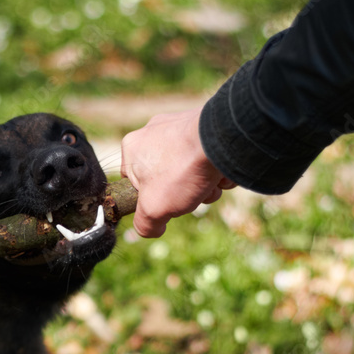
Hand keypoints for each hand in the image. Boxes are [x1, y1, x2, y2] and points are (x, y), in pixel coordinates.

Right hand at [120, 107, 235, 237]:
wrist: (222, 140)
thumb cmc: (181, 171)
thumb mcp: (153, 209)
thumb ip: (144, 224)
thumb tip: (152, 229)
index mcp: (132, 148)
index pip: (134, 183)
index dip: (151, 199)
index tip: (167, 203)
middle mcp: (152, 131)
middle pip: (166, 178)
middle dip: (184, 193)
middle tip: (193, 195)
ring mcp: (179, 125)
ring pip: (189, 169)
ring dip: (204, 185)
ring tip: (211, 184)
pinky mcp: (203, 124)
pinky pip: (206, 155)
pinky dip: (216, 169)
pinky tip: (222, 171)